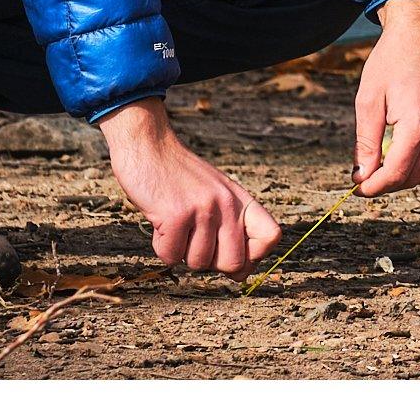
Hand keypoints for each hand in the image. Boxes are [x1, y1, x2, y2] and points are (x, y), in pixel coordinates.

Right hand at [102, 100, 281, 276]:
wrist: (148, 145)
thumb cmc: (179, 178)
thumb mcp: (214, 195)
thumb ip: (230, 229)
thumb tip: (242, 275)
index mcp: (240, 198)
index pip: (271, 237)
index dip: (253, 256)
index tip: (229, 250)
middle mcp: (227, 203)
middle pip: (234, 264)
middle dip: (210, 261)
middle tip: (194, 236)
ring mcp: (203, 208)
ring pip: (198, 264)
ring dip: (181, 250)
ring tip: (176, 220)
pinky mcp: (177, 214)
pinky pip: (170, 257)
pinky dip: (161, 245)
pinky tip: (160, 220)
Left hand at [353, 0, 419, 196]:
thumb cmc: (391, 59)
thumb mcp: (369, 99)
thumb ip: (366, 142)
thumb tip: (361, 175)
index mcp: (417, 125)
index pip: (396, 173)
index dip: (373, 187)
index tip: (356, 187)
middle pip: (413, 177)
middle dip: (387, 184)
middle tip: (364, 178)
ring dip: (405, 178)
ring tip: (381, 168)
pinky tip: (403, 156)